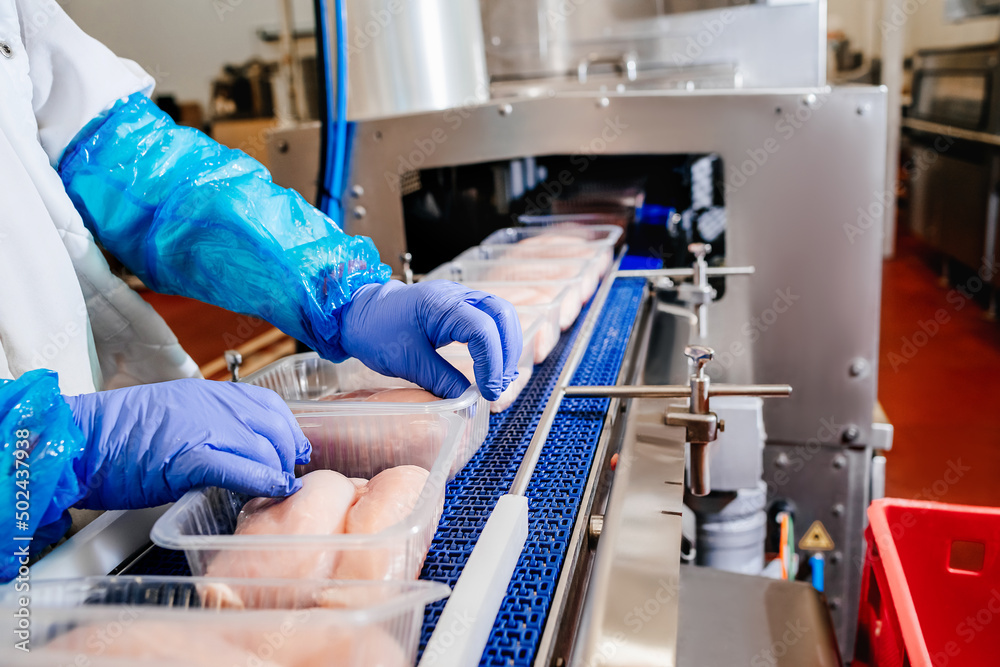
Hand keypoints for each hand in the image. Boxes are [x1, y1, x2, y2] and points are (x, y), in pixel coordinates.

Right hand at [64, 380, 311, 509]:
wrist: (78, 440)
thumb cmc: (116, 435)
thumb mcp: (173, 416)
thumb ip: (208, 424)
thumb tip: (237, 448)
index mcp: (208, 392)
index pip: (268, 404)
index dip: (287, 429)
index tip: (294, 449)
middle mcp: (213, 404)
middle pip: (274, 426)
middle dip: (287, 454)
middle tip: (287, 476)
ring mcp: (204, 428)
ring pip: (264, 447)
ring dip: (277, 472)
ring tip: (276, 490)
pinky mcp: (191, 456)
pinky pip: (240, 468)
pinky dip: (261, 482)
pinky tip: (269, 491)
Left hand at [338, 280, 521, 400]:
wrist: (360, 313)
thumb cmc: (377, 330)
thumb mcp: (408, 361)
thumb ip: (442, 382)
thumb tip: (470, 405)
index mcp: (441, 304)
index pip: (483, 331)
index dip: (492, 364)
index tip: (488, 392)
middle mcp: (457, 295)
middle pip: (503, 315)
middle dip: (508, 352)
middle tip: (499, 384)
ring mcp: (461, 297)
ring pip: (501, 315)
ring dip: (506, 346)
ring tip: (499, 377)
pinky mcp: (460, 307)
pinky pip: (490, 318)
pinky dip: (497, 341)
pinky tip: (491, 364)